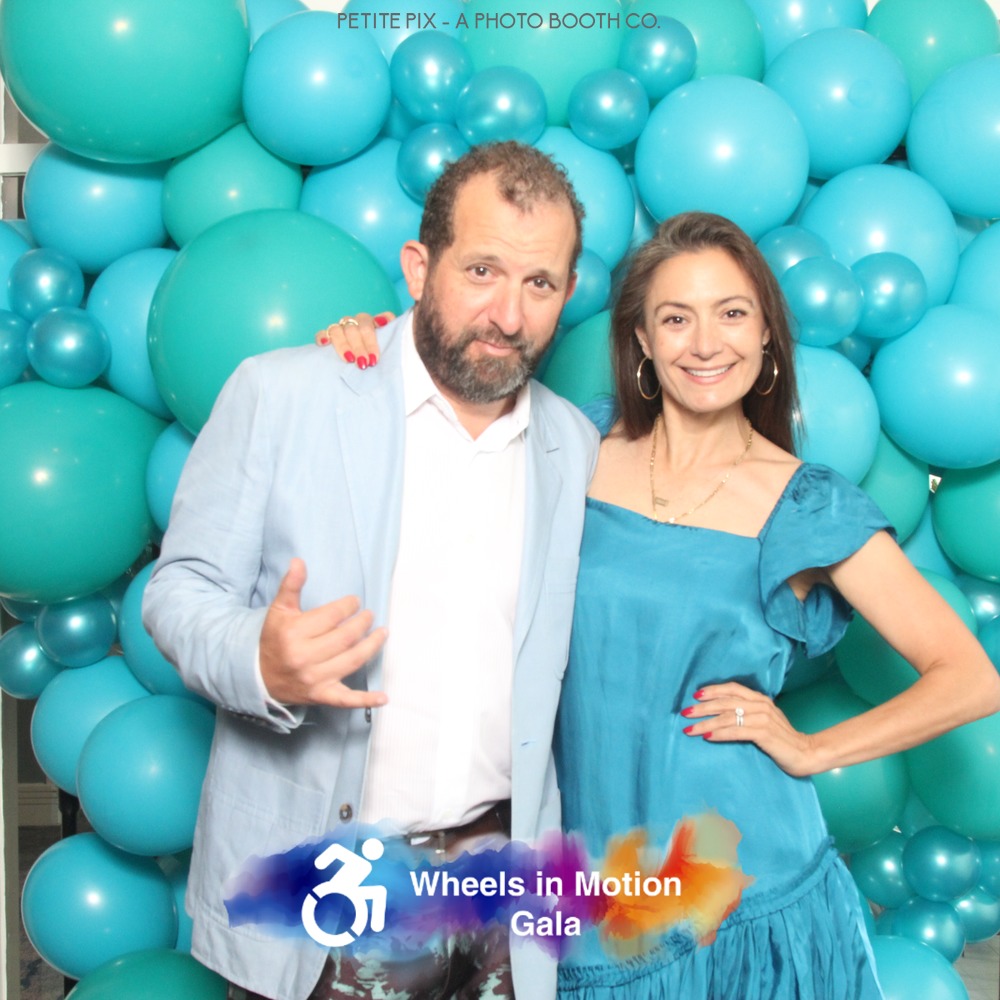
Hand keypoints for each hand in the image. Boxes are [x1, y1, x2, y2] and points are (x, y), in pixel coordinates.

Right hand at [259, 558, 387, 708]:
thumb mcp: (278, 611)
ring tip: (382, 633)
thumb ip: (291, 586)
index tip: (354, 602)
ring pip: (352, 660)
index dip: (348, 606)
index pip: (332, 616)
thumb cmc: (274, 640)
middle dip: (362, 623)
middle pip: (345, 637)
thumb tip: (299, 561)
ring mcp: (315, 679)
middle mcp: (305, 658)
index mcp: (294, 634)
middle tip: (369, 615)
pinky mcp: (321, 696)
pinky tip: (383, 697)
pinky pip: (346, 700)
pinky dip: (366, 700)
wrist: (259, 677)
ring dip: (372, 646)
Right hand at [315, 311, 394, 368]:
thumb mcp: (391, 350)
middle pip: (358, 327)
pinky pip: (323, 332)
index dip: (373, 340)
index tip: (375, 358)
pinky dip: (322, 337)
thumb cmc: (378, 358)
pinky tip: (324, 344)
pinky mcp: (328, 335)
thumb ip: (395, 341)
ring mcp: (343, 327)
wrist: (363, 364)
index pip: (377, 321)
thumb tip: (399, 337)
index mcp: (375, 323)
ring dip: (344, 345)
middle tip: (364, 364)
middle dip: (361, 346)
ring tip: (349, 360)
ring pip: (340, 329)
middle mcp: (359, 322)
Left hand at [680, 682, 816, 776]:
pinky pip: (736, 731)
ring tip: (689, 728)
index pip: (732, 688)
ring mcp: (763, 719)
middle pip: (725, 702)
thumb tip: (720, 714)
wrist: (806, 753)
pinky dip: (719, 733)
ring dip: (705, 723)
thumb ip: (747, 713)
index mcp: (760, 699)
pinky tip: (707, 736)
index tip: (695, 696)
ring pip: (727, 717)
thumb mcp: (764, 720)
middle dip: (702, 708)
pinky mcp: (764, 734)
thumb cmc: (781, 739)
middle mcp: (761, 705)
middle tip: (685, 713)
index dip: (712, 690)